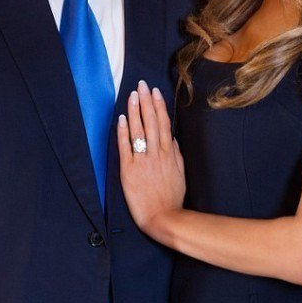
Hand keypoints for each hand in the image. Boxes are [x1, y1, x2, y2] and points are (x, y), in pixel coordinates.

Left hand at [118, 81, 185, 233]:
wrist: (163, 217)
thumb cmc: (172, 198)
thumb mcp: (181, 174)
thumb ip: (176, 155)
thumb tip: (173, 140)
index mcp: (169, 154)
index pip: (164, 124)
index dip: (159, 107)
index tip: (155, 92)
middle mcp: (156, 154)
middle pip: (151, 122)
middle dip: (146, 102)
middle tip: (142, 85)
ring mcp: (142, 161)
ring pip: (139, 131)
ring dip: (135, 111)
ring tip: (132, 95)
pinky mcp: (129, 171)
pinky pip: (125, 148)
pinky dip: (123, 132)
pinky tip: (121, 119)